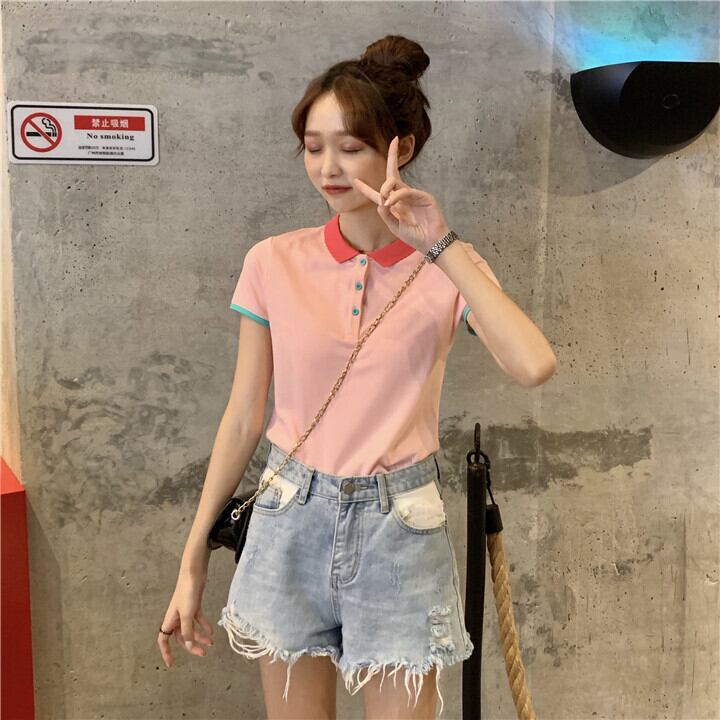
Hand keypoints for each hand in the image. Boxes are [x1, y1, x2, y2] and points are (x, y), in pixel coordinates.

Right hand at [157, 571, 213, 667]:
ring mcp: (186, 612)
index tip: (171, 663)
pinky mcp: (195, 606)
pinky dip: (204, 626)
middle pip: (181, 637)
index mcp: (170, 620)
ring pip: (191, 629)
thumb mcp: (187, 615)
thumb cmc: (187, 593)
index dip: (166, 652)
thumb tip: (189, 646)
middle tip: (203, 653)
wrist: (194, 574)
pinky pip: (198, 620)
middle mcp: (176, 618)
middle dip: (191, 646)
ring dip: (200, 637)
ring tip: (211, 642)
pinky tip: (212, 631)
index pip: (163, 640)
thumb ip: (187, 631)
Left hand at [351, 136, 450, 254]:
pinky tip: (391, 203)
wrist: (430, 243)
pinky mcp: (423, 196)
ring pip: (395, 181)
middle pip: (393, 175)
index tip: (355, 181)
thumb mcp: (394, 227)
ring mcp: (413, 195)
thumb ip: (385, 214)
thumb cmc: (414, 237)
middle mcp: (403, 197)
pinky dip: (397, 196)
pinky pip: (405, 191)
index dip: (365, 188)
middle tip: (394, 142)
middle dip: (392, 157)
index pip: (378, 194)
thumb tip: (381, 199)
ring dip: (385, 188)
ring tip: (385, 201)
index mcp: (394, 206)